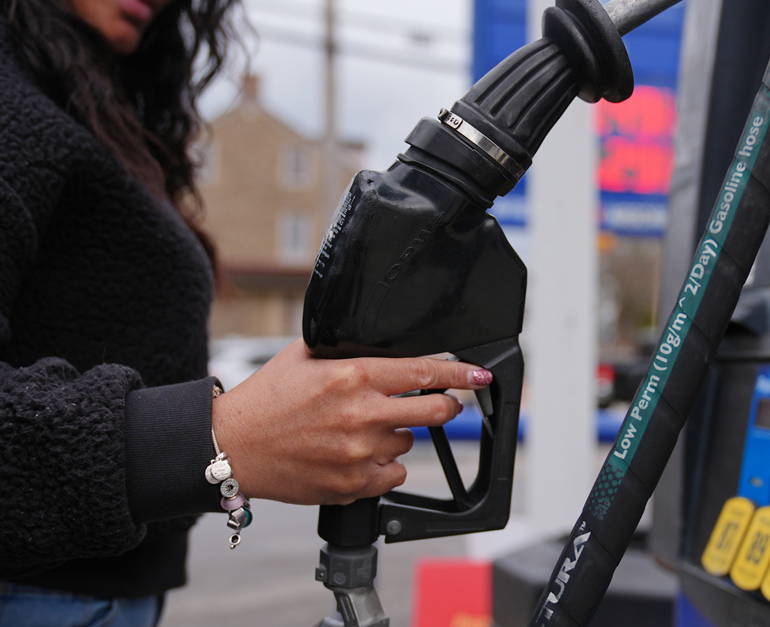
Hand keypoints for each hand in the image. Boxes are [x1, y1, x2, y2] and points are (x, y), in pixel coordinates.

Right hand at [211, 339, 491, 505]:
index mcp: (354, 376)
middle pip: (434, 412)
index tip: (480, 375)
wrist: (233, 447)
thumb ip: (347, 348)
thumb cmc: (266, 400)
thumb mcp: (305, 356)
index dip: (460, 373)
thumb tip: (381, 342)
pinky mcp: (353, 484)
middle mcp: (362, 414)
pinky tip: (360, 453)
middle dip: (444, 406)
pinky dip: (384, 464)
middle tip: (438, 403)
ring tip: (364, 428)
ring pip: (409, 442)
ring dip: (399, 434)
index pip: (424, 372)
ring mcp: (359, 453)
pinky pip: (393, 473)